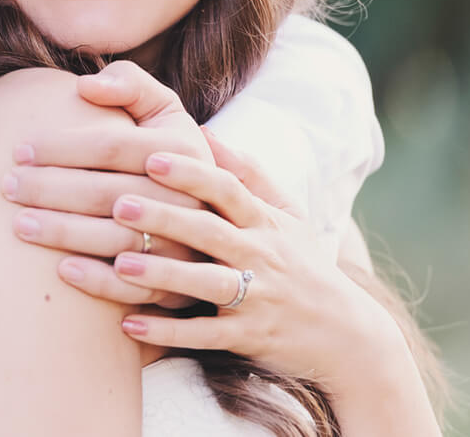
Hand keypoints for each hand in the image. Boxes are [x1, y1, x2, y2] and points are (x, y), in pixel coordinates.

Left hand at [3, 60, 212, 305]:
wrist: (260, 246)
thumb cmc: (188, 165)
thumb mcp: (174, 118)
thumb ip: (135, 88)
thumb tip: (86, 84)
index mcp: (192, 157)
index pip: (116, 148)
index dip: (66, 146)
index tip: (21, 148)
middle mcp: (200, 206)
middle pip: (113, 196)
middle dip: (54, 191)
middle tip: (6, 186)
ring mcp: (199, 253)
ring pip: (124, 244)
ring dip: (69, 237)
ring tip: (21, 226)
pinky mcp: (195, 295)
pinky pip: (148, 295)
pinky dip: (105, 285)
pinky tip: (63, 274)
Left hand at [105, 131, 396, 382]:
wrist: (350, 339)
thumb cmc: (304, 265)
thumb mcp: (287, 216)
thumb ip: (247, 174)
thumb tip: (202, 130)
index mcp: (266, 223)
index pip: (228, 190)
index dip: (191, 174)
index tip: (151, 159)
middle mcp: (263, 257)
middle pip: (211, 232)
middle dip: (166, 218)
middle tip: (119, 205)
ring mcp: (258, 299)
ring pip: (208, 283)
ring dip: (164, 274)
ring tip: (120, 264)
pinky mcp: (251, 338)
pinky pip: (206, 335)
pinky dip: (169, 333)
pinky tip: (128, 324)